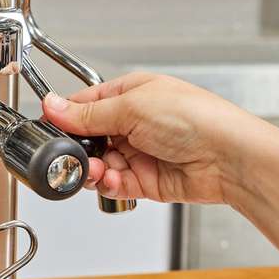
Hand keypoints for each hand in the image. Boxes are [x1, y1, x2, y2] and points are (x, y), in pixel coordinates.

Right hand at [41, 72, 266, 205]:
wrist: (229, 157)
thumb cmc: (196, 119)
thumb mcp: (132, 107)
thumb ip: (88, 113)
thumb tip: (53, 105)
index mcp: (131, 94)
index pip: (86, 104)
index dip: (66, 118)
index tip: (49, 128)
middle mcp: (135, 123)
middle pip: (89, 139)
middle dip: (78, 149)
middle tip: (71, 156)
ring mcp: (140, 153)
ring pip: (99, 165)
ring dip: (93, 170)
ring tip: (98, 170)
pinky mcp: (146, 181)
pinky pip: (115, 184)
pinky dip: (109, 184)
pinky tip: (112, 179)